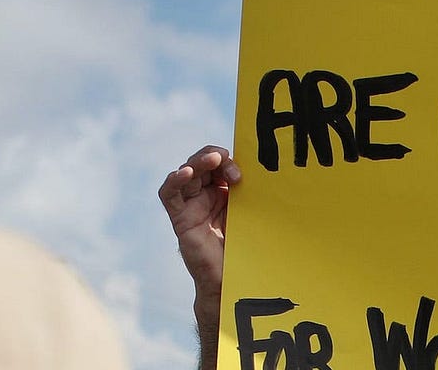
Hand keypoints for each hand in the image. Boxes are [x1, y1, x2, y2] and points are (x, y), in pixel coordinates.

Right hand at [159, 145, 240, 369]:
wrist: (235, 280)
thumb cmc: (248, 248)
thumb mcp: (252, 213)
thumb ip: (252, 192)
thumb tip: (268, 170)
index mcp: (223, 192)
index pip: (219, 164)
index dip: (227, 160)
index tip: (242, 171)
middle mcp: (205, 196)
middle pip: (201, 164)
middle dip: (214, 157)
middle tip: (226, 160)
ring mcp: (191, 206)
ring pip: (185, 173)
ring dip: (197, 162)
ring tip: (212, 159)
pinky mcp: (180, 219)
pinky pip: (169, 195)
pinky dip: (174, 180)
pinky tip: (185, 173)